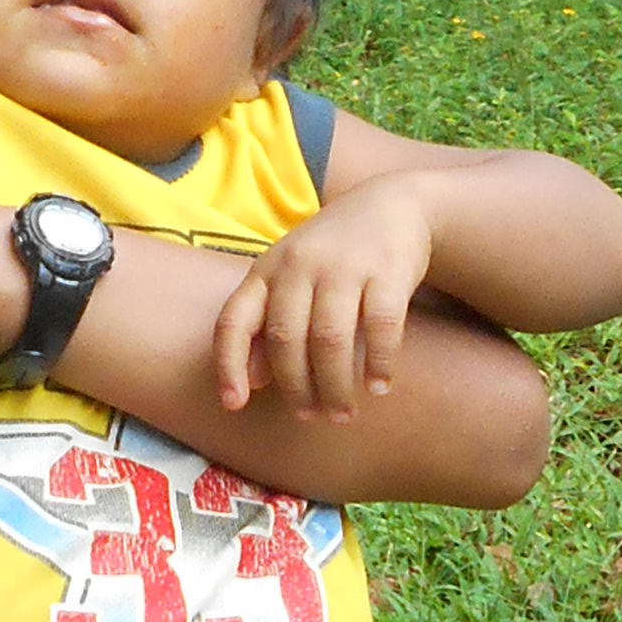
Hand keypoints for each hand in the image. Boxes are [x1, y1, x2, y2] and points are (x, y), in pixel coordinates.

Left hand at [212, 179, 439, 417]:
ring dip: (335, 386)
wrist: (392, 205)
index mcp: (267, 270)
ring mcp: (344, 265)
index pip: (234, 320)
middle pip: (286, 338)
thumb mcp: (289, 279)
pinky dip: (379, 362)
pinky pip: (380, 326)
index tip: (234, 404)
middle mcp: (299, 264)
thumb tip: (251, 381)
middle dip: (295, 387)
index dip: (229, 364)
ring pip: (330, 339)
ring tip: (342, 413)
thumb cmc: (331, 257)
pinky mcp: (388, 270)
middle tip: (309, 416)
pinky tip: (379, 387)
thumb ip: (266, 324)